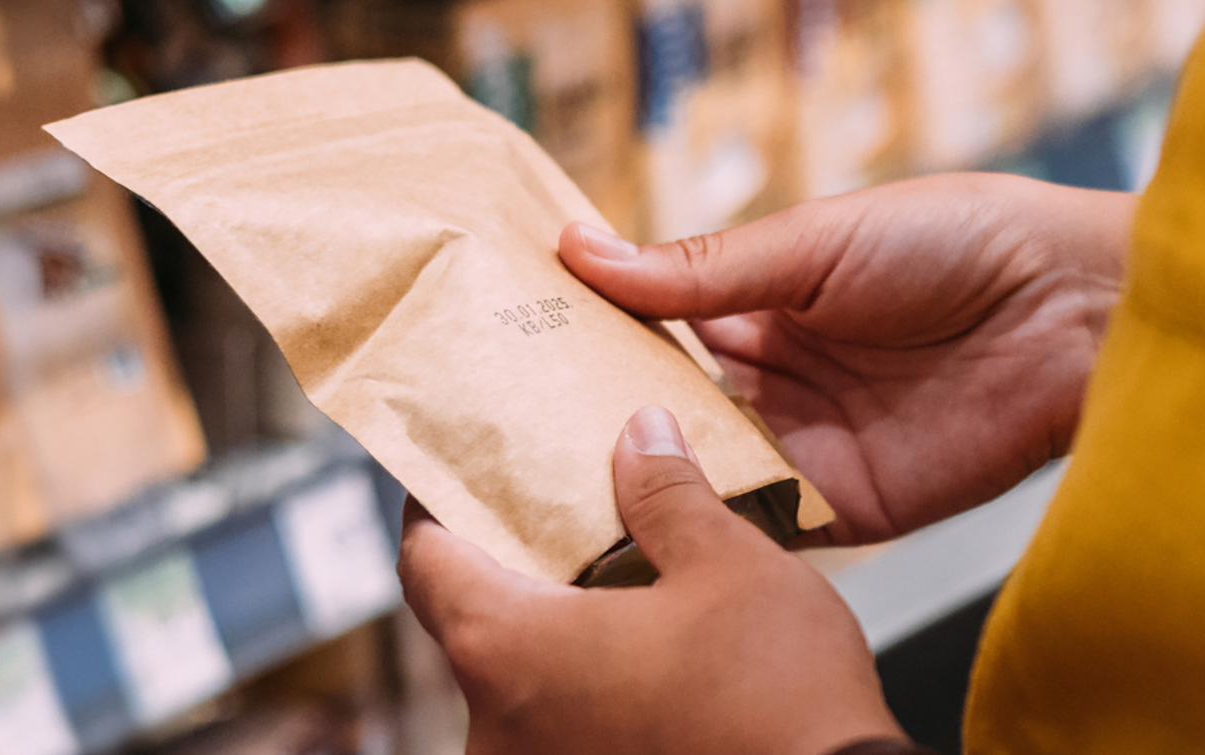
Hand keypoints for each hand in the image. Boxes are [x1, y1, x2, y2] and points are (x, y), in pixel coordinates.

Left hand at [399, 406, 904, 754]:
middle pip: (473, 624)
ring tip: (620, 588)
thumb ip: (666, 494)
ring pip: (521, 685)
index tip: (458, 477)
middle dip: (516, 569)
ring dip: (557, 637)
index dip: (436, 508)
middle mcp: (499, 728)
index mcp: (509, 651)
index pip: (424, 562)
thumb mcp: (729, 565)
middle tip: (562, 519)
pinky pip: (559, 731)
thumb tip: (642, 435)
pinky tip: (646, 663)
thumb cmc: (780, 700)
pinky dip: (586, 692)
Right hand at [563, 173, 1133, 545]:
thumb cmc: (963, 242)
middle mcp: (780, 379)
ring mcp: (810, 446)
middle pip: (666, 408)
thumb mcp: (816, 240)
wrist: (1077, 311)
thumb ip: (701, 269)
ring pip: (701, 472)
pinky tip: (650, 523)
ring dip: (644, 476)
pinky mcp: (848, 506)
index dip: (593, 336)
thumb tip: (582, 249)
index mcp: (768, 303)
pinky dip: (710, 529)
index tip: (515, 339)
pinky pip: (762, 525)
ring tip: (559, 475)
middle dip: (600, 414)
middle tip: (516, 420)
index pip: (656, 327)